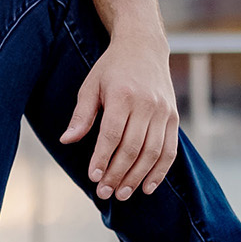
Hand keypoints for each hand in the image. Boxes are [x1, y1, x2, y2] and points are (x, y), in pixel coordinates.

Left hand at [59, 33, 179, 201]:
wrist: (144, 47)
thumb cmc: (112, 68)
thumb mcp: (91, 86)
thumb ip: (81, 115)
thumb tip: (66, 140)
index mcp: (123, 95)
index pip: (112, 135)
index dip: (103, 158)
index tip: (93, 177)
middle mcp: (147, 105)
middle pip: (133, 148)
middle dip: (118, 174)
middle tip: (105, 193)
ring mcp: (164, 112)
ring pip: (153, 153)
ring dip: (138, 177)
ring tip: (122, 194)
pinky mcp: (174, 118)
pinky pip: (170, 150)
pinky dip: (160, 171)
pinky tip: (148, 187)